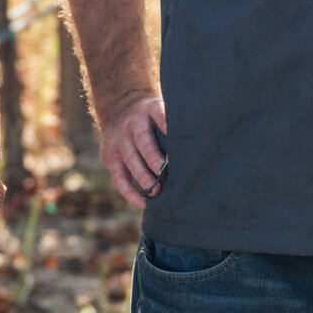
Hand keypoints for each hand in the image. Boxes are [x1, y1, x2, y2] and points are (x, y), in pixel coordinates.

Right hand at [101, 95, 167, 209]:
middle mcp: (133, 125)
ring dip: (143, 177)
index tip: (173, 132)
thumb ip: (174, 122)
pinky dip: (130, 192)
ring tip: (155, 191)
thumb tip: (201, 140)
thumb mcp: (160, 109)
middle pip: (143, 142)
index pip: (158, 113)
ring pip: (130, 160)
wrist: (117, 110)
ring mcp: (120, 142)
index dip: (166, 122)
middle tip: (164, 172)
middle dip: (153, 158)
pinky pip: (119, 177)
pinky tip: (143, 203)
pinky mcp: (111, 158)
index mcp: (149, 110)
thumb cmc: (150, 117)